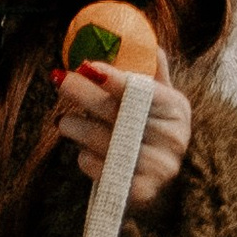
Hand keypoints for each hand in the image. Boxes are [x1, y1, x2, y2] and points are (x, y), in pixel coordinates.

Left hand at [52, 62, 191, 218]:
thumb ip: (154, 77)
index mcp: (177, 110)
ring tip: (64, 123)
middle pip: (119, 113)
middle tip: (60, 80)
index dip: (114, 78)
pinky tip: (85, 154)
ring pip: (104, 141)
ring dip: (77, 128)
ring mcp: (158, 168)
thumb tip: (149, 43)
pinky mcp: (140, 193)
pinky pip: (100, 169)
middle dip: (84, 94)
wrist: (169, 193)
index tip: (87, 66)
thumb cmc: (157, 138)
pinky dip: (86, 159)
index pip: (143, 91)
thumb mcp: (164, 106)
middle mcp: (172, 139)